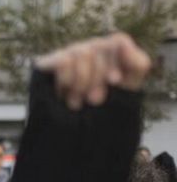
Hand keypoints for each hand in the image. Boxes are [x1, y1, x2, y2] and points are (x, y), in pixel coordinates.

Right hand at [35, 32, 150, 109]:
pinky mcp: (45, 66)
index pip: (117, 42)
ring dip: (82, 82)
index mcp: (107, 54)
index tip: (114, 82)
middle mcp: (86, 51)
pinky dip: (67, 79)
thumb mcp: (128, 91)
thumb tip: (124, 45)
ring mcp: (65, 56)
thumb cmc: (102, 114)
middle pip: (97, 48)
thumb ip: (137, 64)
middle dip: (97, 78)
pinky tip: (65, 93)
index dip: (116, 60)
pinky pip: (63, 61)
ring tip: (77, 102)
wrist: (77, 139)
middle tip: (94, 100)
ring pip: (81, 53)